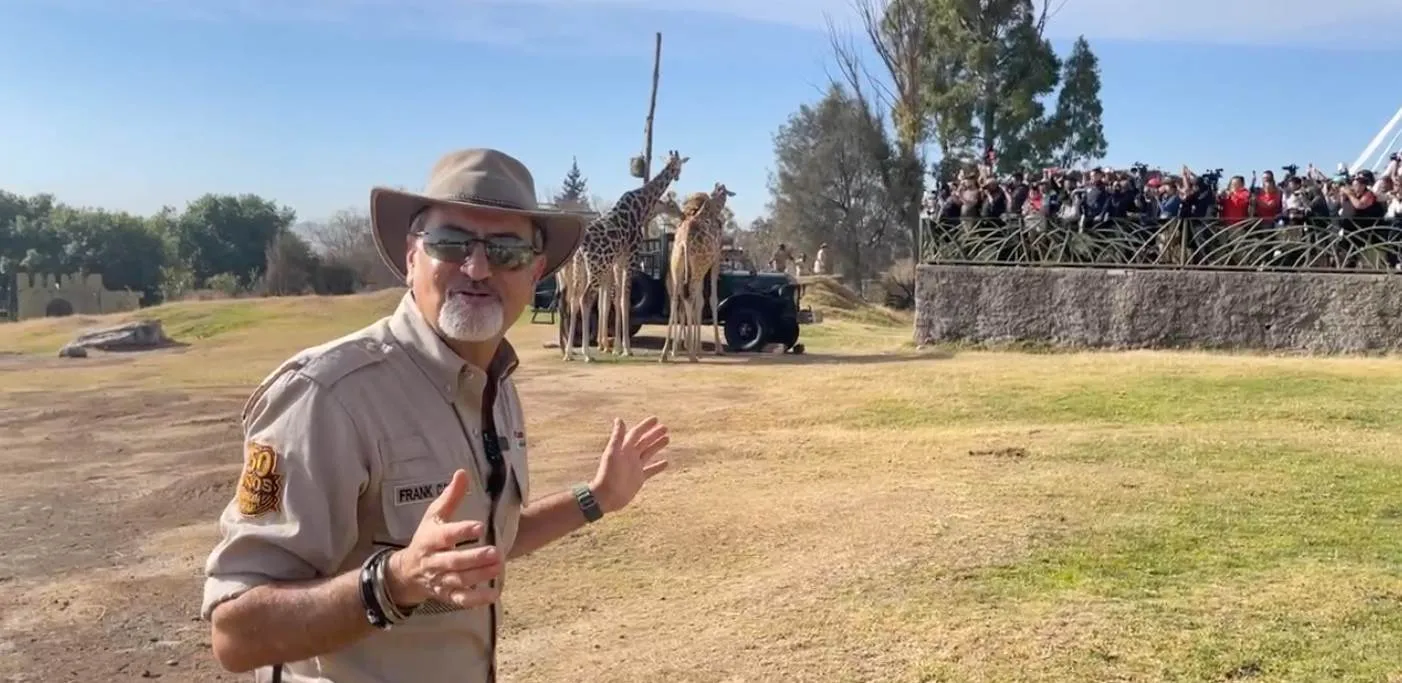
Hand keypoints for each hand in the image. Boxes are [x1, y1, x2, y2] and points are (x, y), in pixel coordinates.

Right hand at [386, 470, 502, 609]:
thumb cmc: (426, 538)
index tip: (480, 527)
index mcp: (431, 538)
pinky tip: (493, 593)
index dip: (462, 531)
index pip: (446, 535)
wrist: (407, 572)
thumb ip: (451, 496)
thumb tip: (462, 472)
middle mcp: (434, 560)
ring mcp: (440, 579)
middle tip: (496, 552)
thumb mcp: (434, 516)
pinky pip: (461, 599)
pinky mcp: (446, 594)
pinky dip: (476, 599)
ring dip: (479, 576)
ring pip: (459, 580)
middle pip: (453, 561)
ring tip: (499, 567)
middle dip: (474, 558)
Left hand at [590, 416, 670, 513]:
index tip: (656, 419)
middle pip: (644, 442)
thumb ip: (617, 437)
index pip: (636, 434)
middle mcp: (630, 456)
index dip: (645, 426)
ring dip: (657, 446)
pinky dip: (658, 466)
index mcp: (624, 449)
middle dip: (654, 434)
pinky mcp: (639, 478)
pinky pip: (651, 470)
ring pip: (649, 453)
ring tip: (667, 439)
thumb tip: (619, 419)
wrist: (606, 496)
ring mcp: (635, 467)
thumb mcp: (613, 453)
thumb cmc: (608, 474)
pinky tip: (666, 462)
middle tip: (665, 428)